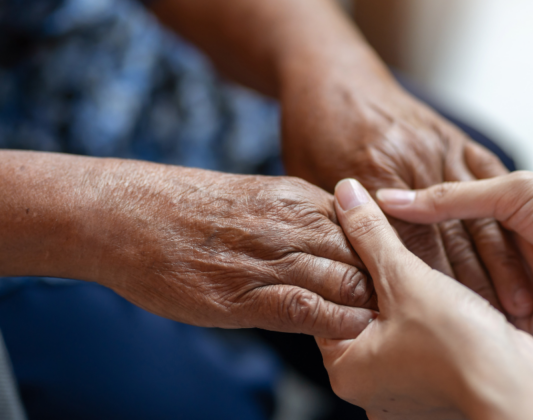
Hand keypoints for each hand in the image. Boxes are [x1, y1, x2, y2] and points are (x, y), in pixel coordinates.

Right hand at [91, 163, 376, 338]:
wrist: (127, 214)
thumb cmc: (185, 208)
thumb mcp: (252, 197)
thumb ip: (294, 217)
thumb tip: (328, 244)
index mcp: (296, 197)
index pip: (365, 226)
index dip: (385, 254)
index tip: (396, 276)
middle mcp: (291, 224)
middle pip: (365, 254)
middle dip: (388, 283)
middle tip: (405, 308)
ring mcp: (269, 258)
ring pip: (346, 281)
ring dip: (369, 307)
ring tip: (387, 328)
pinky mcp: (244, 295)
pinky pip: (307, 309)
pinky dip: (335, 323)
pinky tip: (348, 334)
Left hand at [280, 67, 532, 318]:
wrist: (332, 72)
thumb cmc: (314, 130)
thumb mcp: (309, 180)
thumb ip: (334, 223)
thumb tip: (345, 276)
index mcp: (372, 173)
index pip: (407, 245)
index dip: (431, 291)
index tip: (449, 329)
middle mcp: (410, 159)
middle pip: (447, 236)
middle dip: (473, 287)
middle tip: (496, 330)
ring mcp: (436, 146)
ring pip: (475, 214)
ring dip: (502, 264)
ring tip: (522, 307)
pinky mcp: (455, 139)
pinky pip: (489, 183)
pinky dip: (504, 219)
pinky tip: (520, 250)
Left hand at [317, 179, 532, 419]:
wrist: (522, 391)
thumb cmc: (462, 350)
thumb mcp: (406, 279)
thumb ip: (372, 235)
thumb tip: (346, 195)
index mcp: (346, 369)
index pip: (330, 303)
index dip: (345, 263)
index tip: (359, 235)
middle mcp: (370, 387)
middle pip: (364, 314)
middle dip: (380, 281)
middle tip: (391, 249)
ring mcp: (405, 391)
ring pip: (397, 326)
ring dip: (408, 297)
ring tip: (420, 270)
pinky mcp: (438, 387)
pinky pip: (424, 342)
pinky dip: (431, 319)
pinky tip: (444, 297)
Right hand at [376, 171, 532, 349]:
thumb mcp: (516, 192)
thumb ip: (452, 197)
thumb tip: (394, 198)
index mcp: (499, 206)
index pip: (439, 208)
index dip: (406, 212)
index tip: (369, 213)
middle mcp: (497, 244)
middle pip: (441, 249)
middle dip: (412, 252)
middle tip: (369, 253)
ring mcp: (502, 282)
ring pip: (452, 283)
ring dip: (431, 282)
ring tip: (390, 281)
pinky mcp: (510, 318)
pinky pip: (472, 315)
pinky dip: (453, 312)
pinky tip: (424, 306)